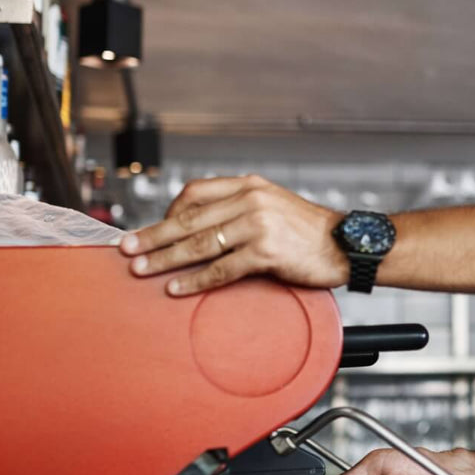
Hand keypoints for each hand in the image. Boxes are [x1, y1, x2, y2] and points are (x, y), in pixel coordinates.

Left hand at [119, 175, 351, 295]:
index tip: (150, 229)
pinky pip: (220, 269)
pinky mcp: (266, 252)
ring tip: (142, 269)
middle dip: (153, 235)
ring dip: (166, 259)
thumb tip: (201, 228)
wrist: (348, 244)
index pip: (195, 192)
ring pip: (199, 243)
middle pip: (189, 218)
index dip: (168, 212)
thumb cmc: (310, 231)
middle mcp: (251, 200)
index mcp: (250, 185)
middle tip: (127, 249)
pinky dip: (195, 280)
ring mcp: (258, 224)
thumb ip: (241, 209)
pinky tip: (177, 288)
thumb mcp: (274, 205)